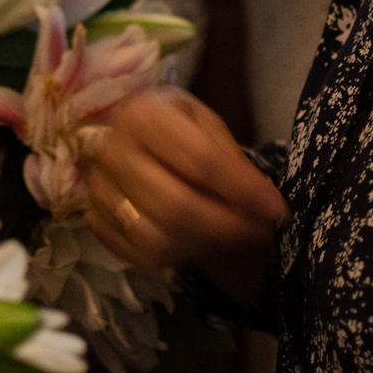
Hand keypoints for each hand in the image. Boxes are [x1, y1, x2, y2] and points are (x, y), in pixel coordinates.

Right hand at [82, 88, 283, 307]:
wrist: (142, 144)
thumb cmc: (184, 133)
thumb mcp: (212, 130)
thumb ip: (234, 165)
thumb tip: (265, 208)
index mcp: (143, 115)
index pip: (199, 161)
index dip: (242, 191)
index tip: (277, 211)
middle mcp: (112, 151)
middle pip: (176, 206)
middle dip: (227, 227)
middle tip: (260, 233)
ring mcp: (98, 190)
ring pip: (157, 237)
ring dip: (204, 244)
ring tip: (231, 237)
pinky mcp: (95, 222)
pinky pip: (141, 255)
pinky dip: (177, 257)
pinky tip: (198, 241)